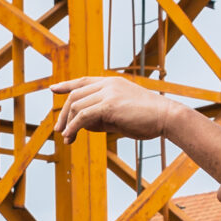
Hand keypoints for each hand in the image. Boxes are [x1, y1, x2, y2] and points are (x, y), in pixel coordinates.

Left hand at [52, 76, 179, 142]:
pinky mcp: (109, 105)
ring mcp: (109, 93)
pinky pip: (83, 116)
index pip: (83, 81)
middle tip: (59, 131)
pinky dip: (74, 127)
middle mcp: (108, 84)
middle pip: (75, 95)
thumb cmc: (147, 119)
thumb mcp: (120, 115)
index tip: (53, 89)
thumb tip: (82, 125)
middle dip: (64, 114)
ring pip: (77, 106)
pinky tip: (71, 137)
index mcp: (112, 82)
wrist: (166, 117)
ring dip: (69, 124)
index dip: (66, 85)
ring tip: (67, 139)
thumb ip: (102, 116)